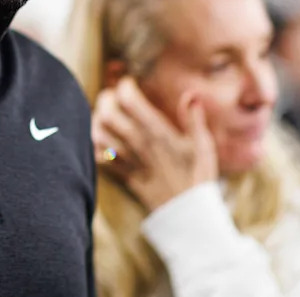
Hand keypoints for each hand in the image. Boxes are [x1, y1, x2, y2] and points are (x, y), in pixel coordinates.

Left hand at [91, 77, 217, 211]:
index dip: (124, 87)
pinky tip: (99, 140)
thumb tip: (191, 94)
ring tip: (102, 114)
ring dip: (96, 121)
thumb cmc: (198, 177)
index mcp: (158, 133)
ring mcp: (129, 161)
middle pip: (109, 115)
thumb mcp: (203, 146)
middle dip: (106, 99)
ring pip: (100, 135)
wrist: (190, 216)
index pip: (130, 101)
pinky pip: (101, 159)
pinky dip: (96, 148)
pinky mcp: (124, 175)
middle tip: (111, 95)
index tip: (129, 83)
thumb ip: (194, 119)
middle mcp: (140, 144)